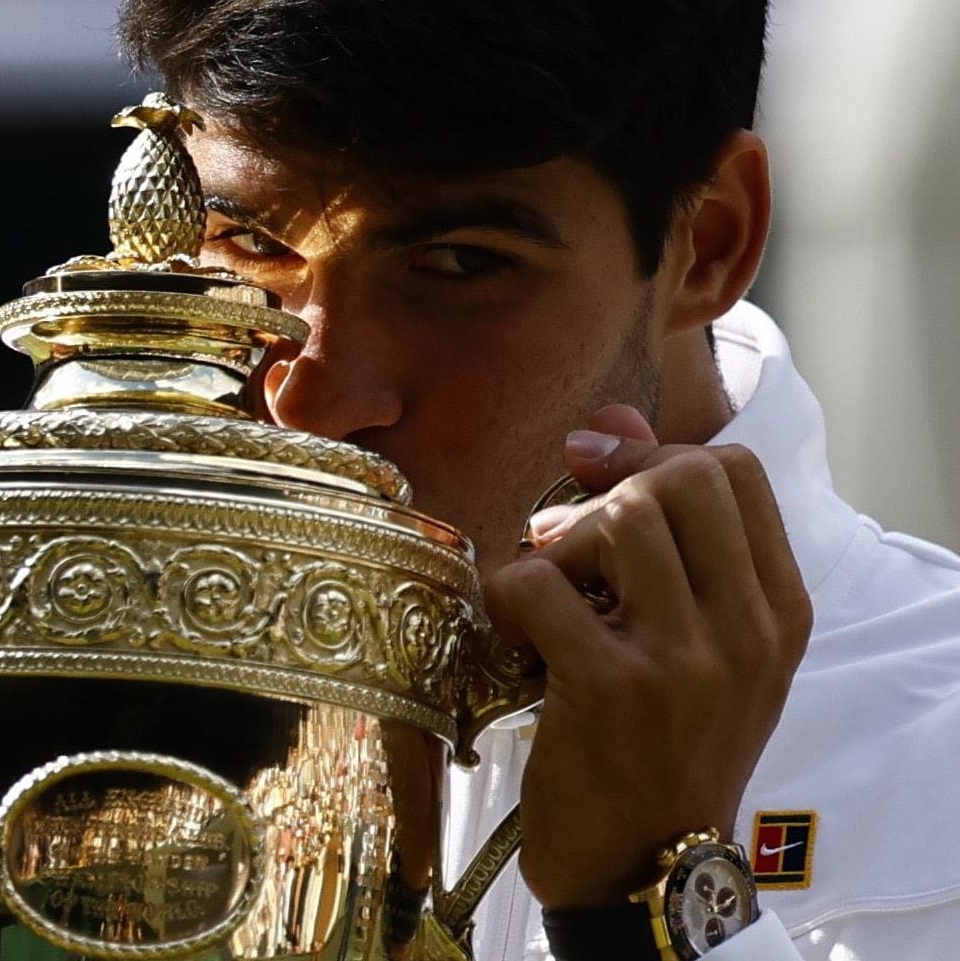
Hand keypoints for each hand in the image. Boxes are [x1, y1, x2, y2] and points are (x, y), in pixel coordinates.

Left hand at [484, 405, 811, 907]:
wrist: (641, 863)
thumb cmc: (665, 744)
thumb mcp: (699, 646)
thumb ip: (669, 536)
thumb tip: (608, 424)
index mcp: (778, 612)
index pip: (734, 471)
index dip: (655, 456)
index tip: (604, 483)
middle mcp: (744, 630)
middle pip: (680, 477)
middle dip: (608, 491)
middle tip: (570, 541)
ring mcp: (681, 659)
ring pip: (616, 519)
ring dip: (557, 543)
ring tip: (549, 591)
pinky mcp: (607, 686)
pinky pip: (539, 582)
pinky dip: (508, 593)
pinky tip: (514, 632)